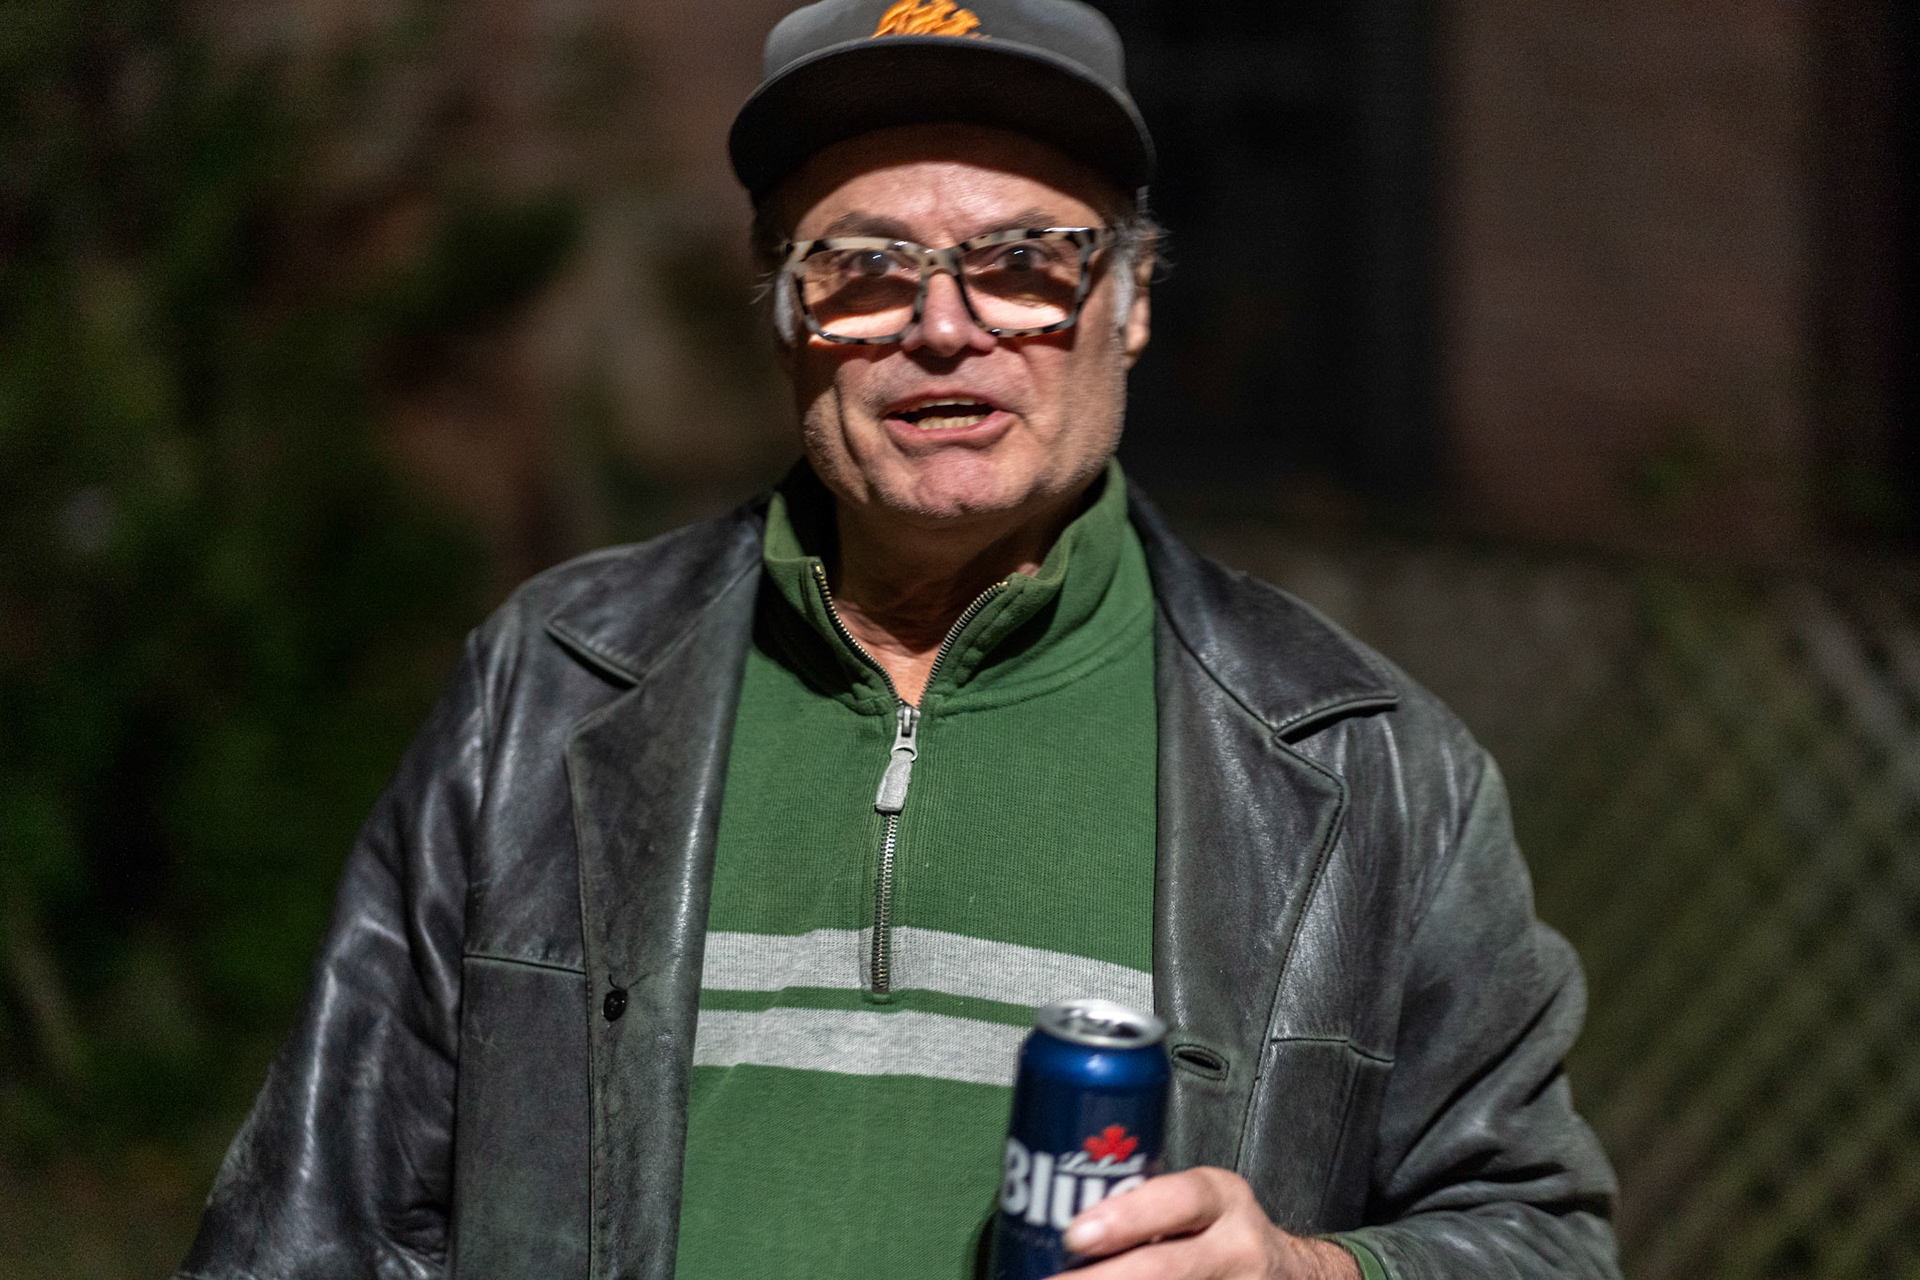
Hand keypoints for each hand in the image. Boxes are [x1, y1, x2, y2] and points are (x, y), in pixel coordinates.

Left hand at [1060, 1167, 1359, 1278]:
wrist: (1289, 1274)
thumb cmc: (1220, 1231)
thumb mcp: (1198, 1202)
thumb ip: (1147, 1204)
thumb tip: (1052, 1215)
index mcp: (1222, 1198)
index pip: (1179, 1199)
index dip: (1126, 1218)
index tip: (1075, 1234)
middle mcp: (1238, 1247)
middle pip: (1167, 1266)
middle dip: (1103, 1278)